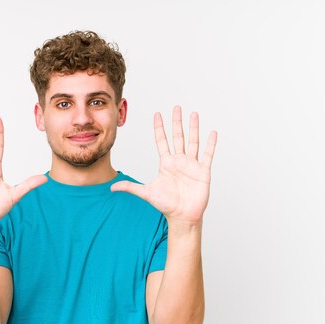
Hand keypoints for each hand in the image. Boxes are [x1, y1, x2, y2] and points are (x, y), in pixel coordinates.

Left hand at [111, 105, 216, 224]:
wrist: (182, 216)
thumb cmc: (166, 205)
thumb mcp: (146, 193)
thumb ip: (130, 188)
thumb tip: (112, 187)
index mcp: (166, 163)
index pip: (162, 141)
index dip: (159, 128)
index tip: (157, 114)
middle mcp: (179, 161)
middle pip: (178, 137)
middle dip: (176, 122)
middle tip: (176, 107)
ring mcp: (191, 165)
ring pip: (193, 142)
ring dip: (193, 128)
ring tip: (194, 114)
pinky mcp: (203, 171)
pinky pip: (208, 155)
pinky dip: (210, 144)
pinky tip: (212, 133)